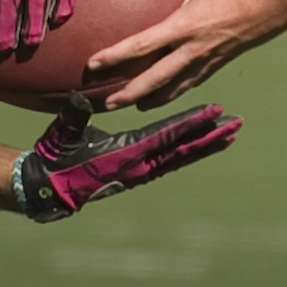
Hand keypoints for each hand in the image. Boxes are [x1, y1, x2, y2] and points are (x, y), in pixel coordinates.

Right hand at [16, 92, 241, 221]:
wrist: (48, 186)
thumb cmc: (54, 157)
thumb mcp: (63, 135)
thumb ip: (74, 117)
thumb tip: (80, 99)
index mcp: (126, 153)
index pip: (167, 135)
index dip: (192, 123)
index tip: (216, 112)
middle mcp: (139, 165)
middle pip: (183, 149)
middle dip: (211, 136)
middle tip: (237, 124)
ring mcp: (139, 171)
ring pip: (180, 157)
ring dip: (205, 145)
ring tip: (229, 133)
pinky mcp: (137, 173)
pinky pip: (169, 162)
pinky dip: (188, 152)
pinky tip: (200, 145)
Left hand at [89, 0, 286, 108]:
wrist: (279, 2)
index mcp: (185, 27)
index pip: (142, 46)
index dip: (115, 56)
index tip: (93, 65)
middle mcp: (194, 50)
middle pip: (154, 80)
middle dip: (127, 93)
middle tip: (105, 103)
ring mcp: (207, 60)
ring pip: (173, 88)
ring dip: (151, 98)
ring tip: (132, 105)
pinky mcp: (219, 63)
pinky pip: (191, 82)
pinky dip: (174, 91)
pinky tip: (167, 93)